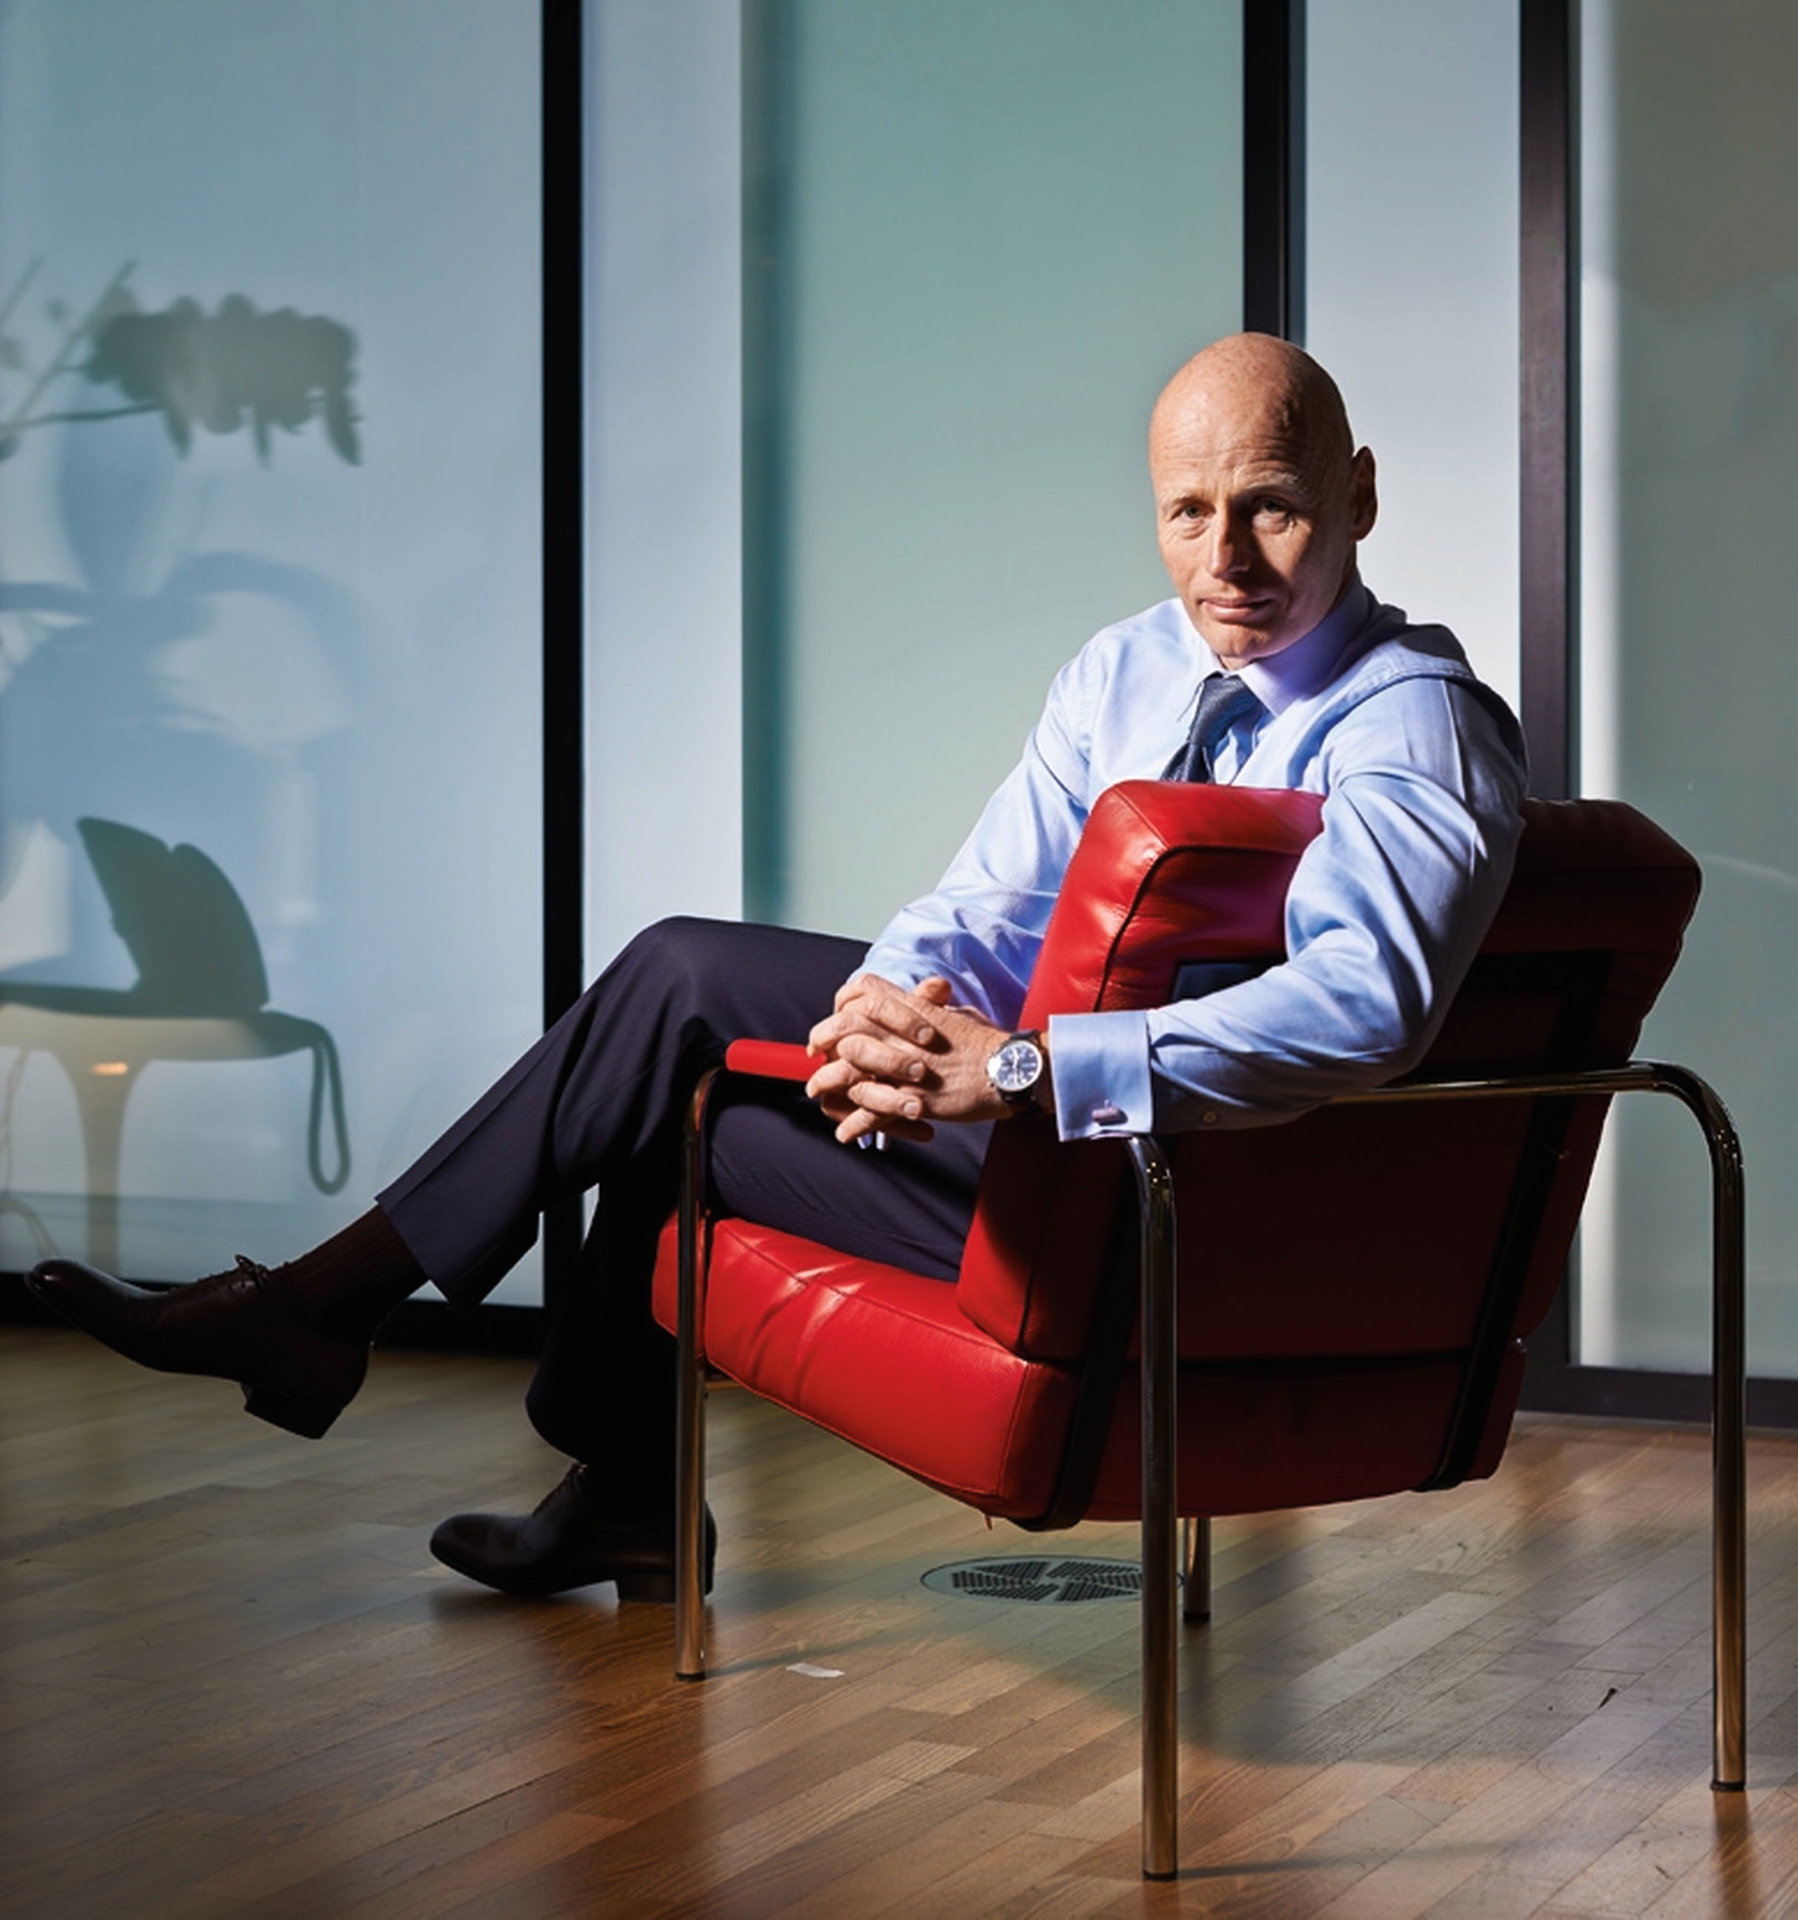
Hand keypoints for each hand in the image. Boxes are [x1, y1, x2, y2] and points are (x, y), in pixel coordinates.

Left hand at [805, 973, 1014, 1143]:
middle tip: (816, 1054)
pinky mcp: (912, 1100)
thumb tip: (923, 1002)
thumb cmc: (987, 1043)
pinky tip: (846, 1134)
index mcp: (912, 1010)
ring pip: (848, 1070)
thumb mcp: (955, 1015)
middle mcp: (902, 1035)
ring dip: (828, 1083)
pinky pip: (871, 1113)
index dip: (840, 1005)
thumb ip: (928, 1009)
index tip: (833, 1020)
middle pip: (844, 1028)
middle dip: (822, 1041)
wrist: (1012, 1069)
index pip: (861, 992)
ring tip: (819, 1093)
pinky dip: (854, 1125)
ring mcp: (905, 1068)